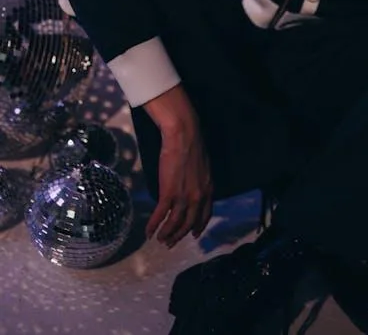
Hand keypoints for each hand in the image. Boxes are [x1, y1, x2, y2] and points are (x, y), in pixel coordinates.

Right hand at [145, 119, 213, 247]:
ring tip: (159, 239)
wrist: (183, 135)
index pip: (205, 215)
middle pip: (189, 223)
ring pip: (175, 223)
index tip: (193, 234)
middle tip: (171, 243)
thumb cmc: (192, 144)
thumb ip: (200, 181)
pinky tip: (148, 232)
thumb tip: (193, 187)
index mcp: (208, 189)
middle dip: (179, 236)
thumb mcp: (203, 166)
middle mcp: (198, 196)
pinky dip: (154, 225)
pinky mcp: (169, 192)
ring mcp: (184, 196)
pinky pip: (161, 215)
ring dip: (166, 234)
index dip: (198, 227)